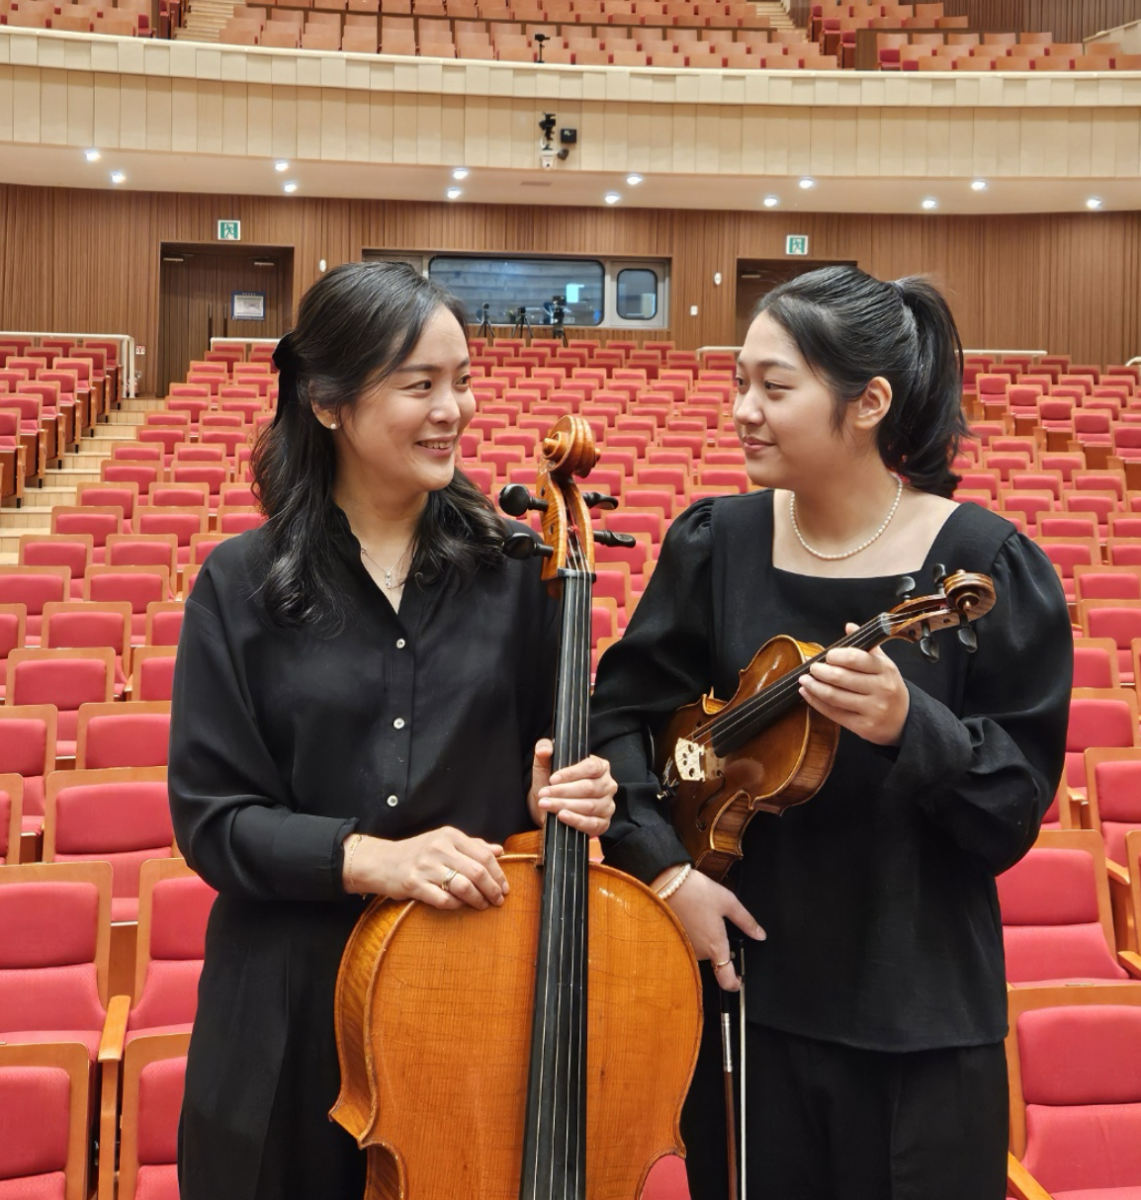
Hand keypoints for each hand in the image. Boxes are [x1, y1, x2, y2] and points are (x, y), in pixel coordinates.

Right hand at [345, 826, 508, 910]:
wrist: (382, 861)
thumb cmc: (418, 852)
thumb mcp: (445, 841)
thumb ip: (472, 845)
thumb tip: (499, 851)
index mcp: (450, 835)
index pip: (483, 855)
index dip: (498, 873)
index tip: (504, 886)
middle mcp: (439, 848)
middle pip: (477, 871)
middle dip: (492, 888)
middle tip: (499, 899)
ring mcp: (426, 866)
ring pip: (463, 886)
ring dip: (478, 899)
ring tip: (483, 905)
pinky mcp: (414, 884)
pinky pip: (443, 899)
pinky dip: (456, 905)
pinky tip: (461, 906)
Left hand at [528, 738, 616, 836]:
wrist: (549, 807)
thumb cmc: (552, 784)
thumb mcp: (546, 765)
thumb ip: (544, 751)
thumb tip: (544, 750)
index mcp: (600, 766)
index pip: (591, 767)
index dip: (572, 773)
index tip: (553, 779)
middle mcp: (608, 785)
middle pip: (589, 787)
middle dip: (563, 791)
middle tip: (544, 794)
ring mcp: (607, 805)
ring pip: (589, 806)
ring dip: (565, 805)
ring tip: (546, 804)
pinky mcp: (603, 824)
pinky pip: (592, 824)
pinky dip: (576, 820)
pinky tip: (562, 816)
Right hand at [655, 867, 765, 992]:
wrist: (665, 884)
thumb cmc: (697, 892)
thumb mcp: (728, 902)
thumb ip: (746, 921)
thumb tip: (760, 934)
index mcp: (716, 946)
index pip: (726, 980)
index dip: (735, 984)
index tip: (739, 980)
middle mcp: (699, 953)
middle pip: (715, 961)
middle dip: (721, 950)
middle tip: (722, 929)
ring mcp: (685, 948)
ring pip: (701, 952)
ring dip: (706, 942)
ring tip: (706, 918)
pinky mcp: (674, 940)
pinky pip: (689, 945)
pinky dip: (694, 936)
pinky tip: (695, 918)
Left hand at [798, 623, 909, 745]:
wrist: (904, 721)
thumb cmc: (888, 688)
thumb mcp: (884, 665)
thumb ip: (867, 647)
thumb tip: (849, 626)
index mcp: (885, 670)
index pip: (857, 658)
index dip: (837, 655)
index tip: (827, 655)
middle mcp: (881, 689)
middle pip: (842, 678)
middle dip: (821, 671)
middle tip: (811, 667)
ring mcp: (872, 709)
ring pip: (835, 696)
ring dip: (814, 687)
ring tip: (804, 680)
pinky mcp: (863, 726)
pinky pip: (834, 713)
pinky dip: (816, 702)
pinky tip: (807, 694)